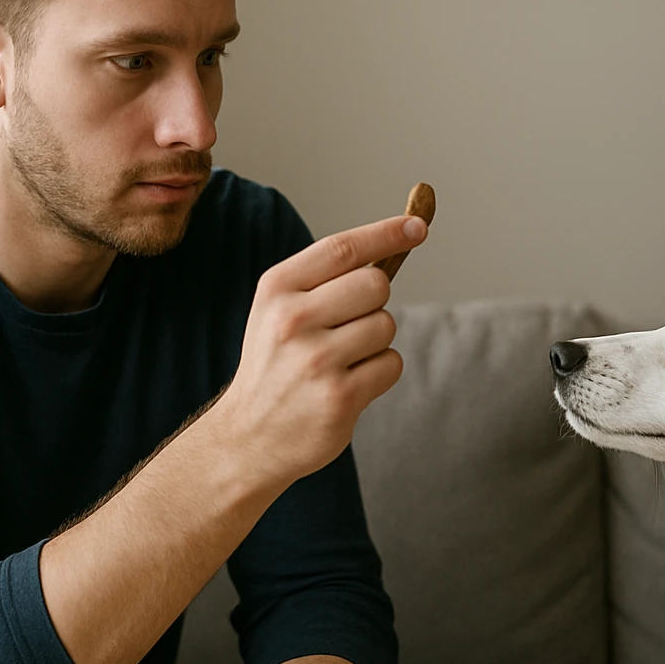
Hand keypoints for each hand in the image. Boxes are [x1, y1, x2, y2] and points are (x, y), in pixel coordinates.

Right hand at [207, 214, 427, 489]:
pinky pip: (391, 364)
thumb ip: (326, 277)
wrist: (248, 437)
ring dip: (375, 342)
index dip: (385, 233)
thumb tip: (398, 237)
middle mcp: (292, 320)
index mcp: (277, 289)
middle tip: (349, 324)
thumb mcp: (279, 310)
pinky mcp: (339, 397)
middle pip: (375, 284)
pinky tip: (347, 384)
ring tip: (340, 361)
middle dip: (374, 301)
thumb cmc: (276, 364)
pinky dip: (379, 372)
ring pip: (386, 325)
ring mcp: (316, 360)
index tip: (417, 226)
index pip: (343, 249)